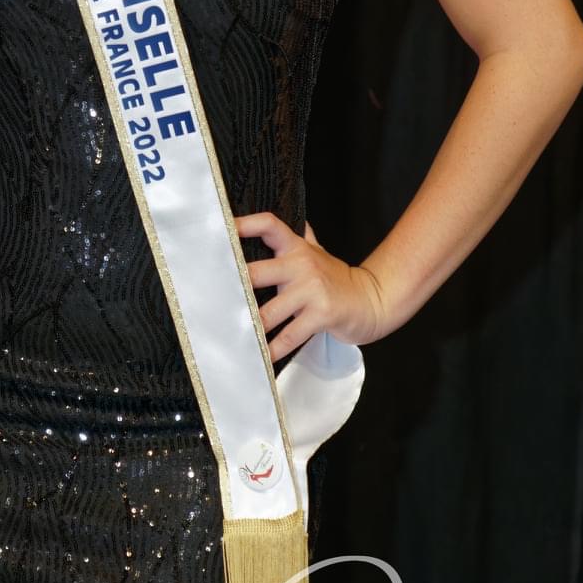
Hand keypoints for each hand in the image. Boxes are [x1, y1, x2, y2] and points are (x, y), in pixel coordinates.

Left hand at [233, 211, 385, 354]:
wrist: (373, 300)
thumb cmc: (337, 279)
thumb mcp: (318, 253)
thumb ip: (298, 238)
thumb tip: (273, 223)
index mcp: (297, 247)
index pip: (269, 226)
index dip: (244, 224)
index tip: (222, 230)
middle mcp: (302, 265)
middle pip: (256, 273)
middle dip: (232, 290)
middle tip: (208, 301)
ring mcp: (311, 290)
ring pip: (267, 312)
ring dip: (248, 328)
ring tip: (228, 336)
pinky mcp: (321, 315)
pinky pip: (288, 335)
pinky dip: (272, 350)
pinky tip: (260, 358)